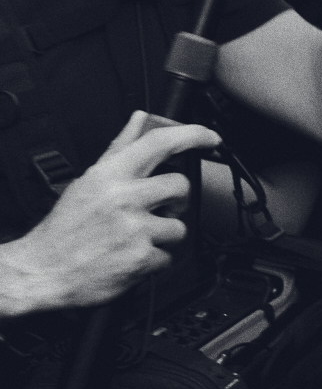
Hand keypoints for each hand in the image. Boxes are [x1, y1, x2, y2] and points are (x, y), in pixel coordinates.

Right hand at [0, 111, 220, 315]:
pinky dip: (154, 260)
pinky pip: (168, 257)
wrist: (44, 270)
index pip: (159, 142)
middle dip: (175, 200)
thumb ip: (119, 149)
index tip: (209, 138)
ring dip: (164, 234)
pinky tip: (132, 256)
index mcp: (110, 175)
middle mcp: (124, 198)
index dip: (192, 135)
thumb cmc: (66, 227)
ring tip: (137, 237)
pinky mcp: (141, 259)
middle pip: (180, 186)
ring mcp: (134, 229)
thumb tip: (139, 118)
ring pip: (179, 226)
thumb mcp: (88, 181)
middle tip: (157, 208)